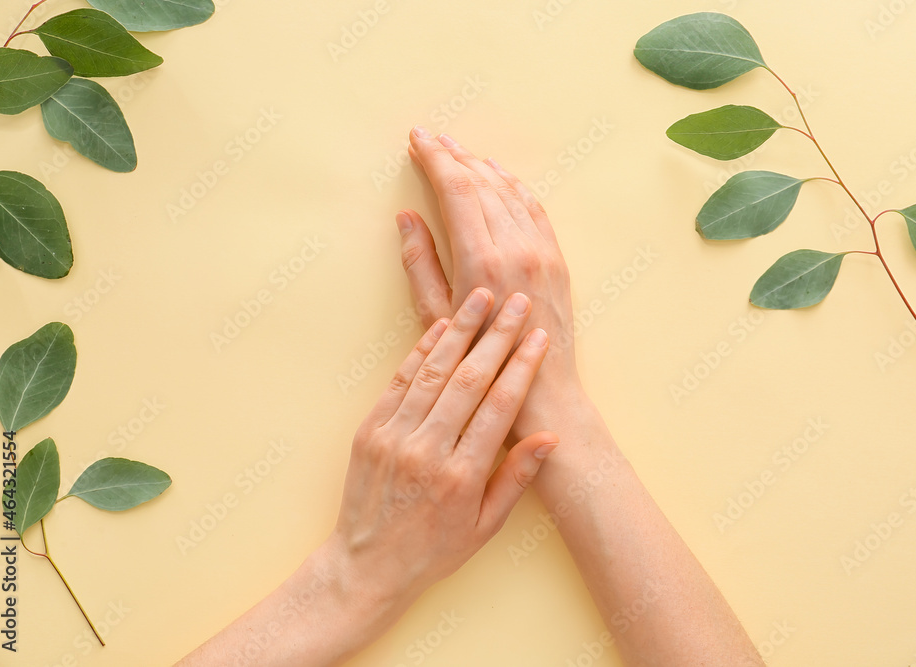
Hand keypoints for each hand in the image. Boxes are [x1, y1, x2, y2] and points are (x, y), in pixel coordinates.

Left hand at [330, 288, 558, 610]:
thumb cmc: (432, 550)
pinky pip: (399, 381)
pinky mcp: (369, 430)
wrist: (366, 565)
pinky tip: (441, 326)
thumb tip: (549, 437)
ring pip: (433, 371)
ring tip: (482, 298)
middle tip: (518, 302)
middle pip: (469, 379)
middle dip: (497, 335)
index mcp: (461, 476)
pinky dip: (421, 350)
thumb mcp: (485, 527)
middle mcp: (426, 450)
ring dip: (460, 329)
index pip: (499, 407)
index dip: (522, 367)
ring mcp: (394, 437)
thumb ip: (516, 479)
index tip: (539, 337)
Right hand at [396, 127, 582, 438]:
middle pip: (482, 184)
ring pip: (510, 191)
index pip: (457, 190)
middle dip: (454, 157)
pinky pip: (535, 209)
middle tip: (431, 140)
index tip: (417, 140)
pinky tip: (500, 176)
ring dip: (482, 167)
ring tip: (460, 151)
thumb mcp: (438, 318)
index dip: (435, 160)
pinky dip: (515, 187)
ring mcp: (541, 252)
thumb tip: (407, 218)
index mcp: (481, 260)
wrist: (542, 391)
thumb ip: (421, 263)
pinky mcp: (557, 260)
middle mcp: (516, 248)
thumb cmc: (481, 364)